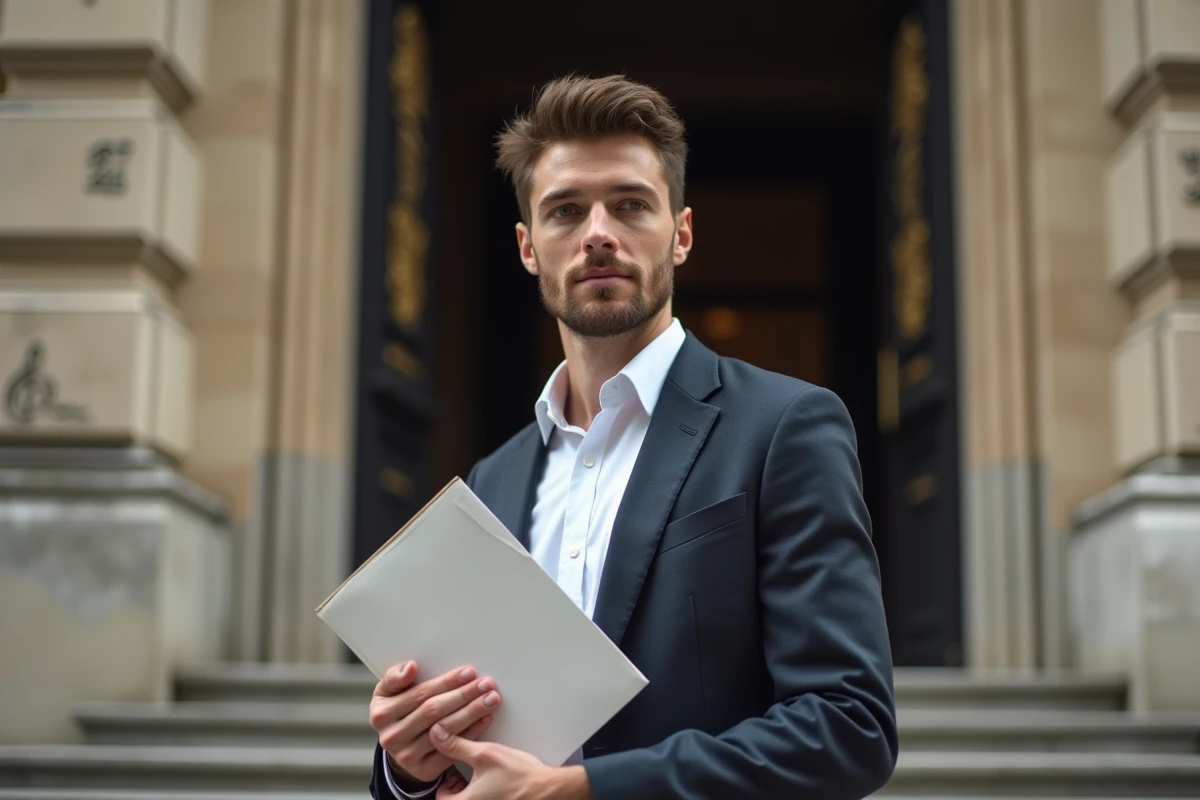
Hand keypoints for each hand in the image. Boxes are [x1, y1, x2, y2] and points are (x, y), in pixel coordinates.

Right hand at [368, 661, 501, 784]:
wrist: (399, 745)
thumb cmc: (398, 710)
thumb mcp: (389, 691)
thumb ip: (396, 677)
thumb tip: (410, 667)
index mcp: (381, 714)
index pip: (420, 694)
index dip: (446, 682)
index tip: (468, 673)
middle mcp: (392, 737)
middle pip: (434, 711)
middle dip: (463, 695)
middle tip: (485, 684)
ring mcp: (407, 756)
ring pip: (445, 730)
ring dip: (472, 713)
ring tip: (490, 699)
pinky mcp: (424, 770)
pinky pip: (452, 750)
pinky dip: (472, 733)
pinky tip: (484, 719)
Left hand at [429, 724, 591, 799]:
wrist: (548, 789)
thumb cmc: (519, 777)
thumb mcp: (484, 754)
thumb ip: (456, 745)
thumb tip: (437, 734)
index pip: (440, 795)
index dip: (447, 776)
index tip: (456, 765)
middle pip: (453, 798)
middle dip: (459, 782)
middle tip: (470, 766)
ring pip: (468, 799)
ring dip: (470, 786)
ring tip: (483, 770)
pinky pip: (481, 799)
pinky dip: (482, 791)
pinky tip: (493, 778)